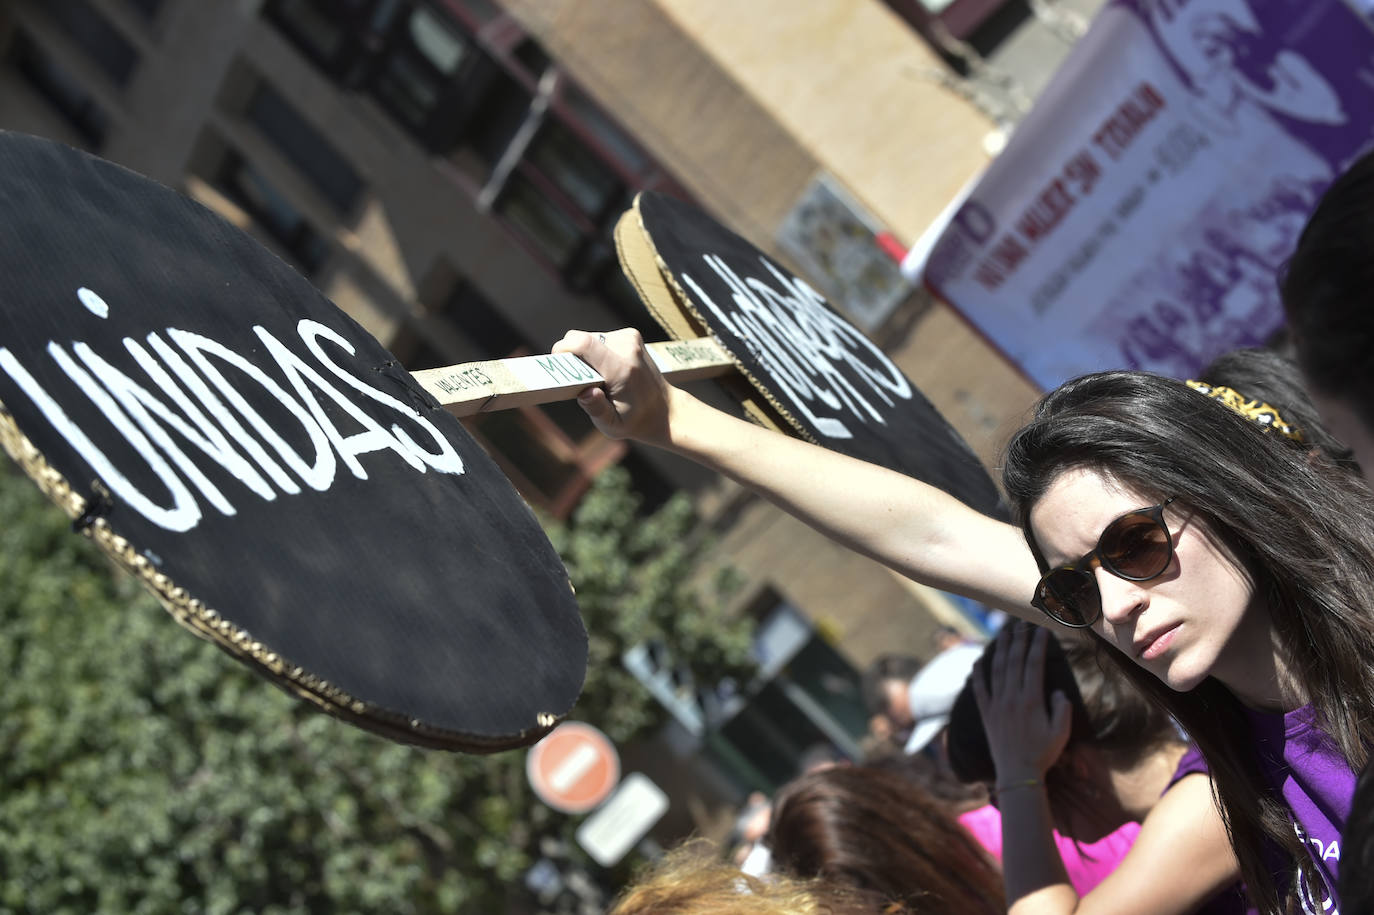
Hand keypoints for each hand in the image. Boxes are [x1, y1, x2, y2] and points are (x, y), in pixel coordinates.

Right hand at [552, 328, 674, 445]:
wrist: (665, 411)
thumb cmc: (634, 420)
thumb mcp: (613, 425)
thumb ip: (596, 409)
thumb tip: (585, 392)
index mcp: (622, 369)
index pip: (583, 344)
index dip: (562, 350)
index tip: (556, 366)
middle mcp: (627, 347)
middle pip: (580, 339)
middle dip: (572, 358)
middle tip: (581, 382)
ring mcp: (630, 338)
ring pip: (588, 338)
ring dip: (586, 357)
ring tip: (598, 379)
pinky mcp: (631, 335)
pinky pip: (599, 338)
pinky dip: (596, 353)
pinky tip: (607, 371)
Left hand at [971, 622, 1071, 783]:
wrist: (1017, 773)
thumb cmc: (1043, 754)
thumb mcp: (1061, 732)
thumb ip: (1062, 708)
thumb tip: (1057, 690)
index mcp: (1031, 700)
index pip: (1034, 665)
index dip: (1037, 645)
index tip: (1041, 629)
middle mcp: (1011, 698)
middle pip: (1013, 661)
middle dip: (1018, 639)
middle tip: (1021, 623)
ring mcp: (996, 704)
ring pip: (996, 669)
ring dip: (1000, 648)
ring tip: (1004, 632)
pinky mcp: (985, 713)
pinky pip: (979, 688)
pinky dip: (978, 672)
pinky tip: (978, 659)